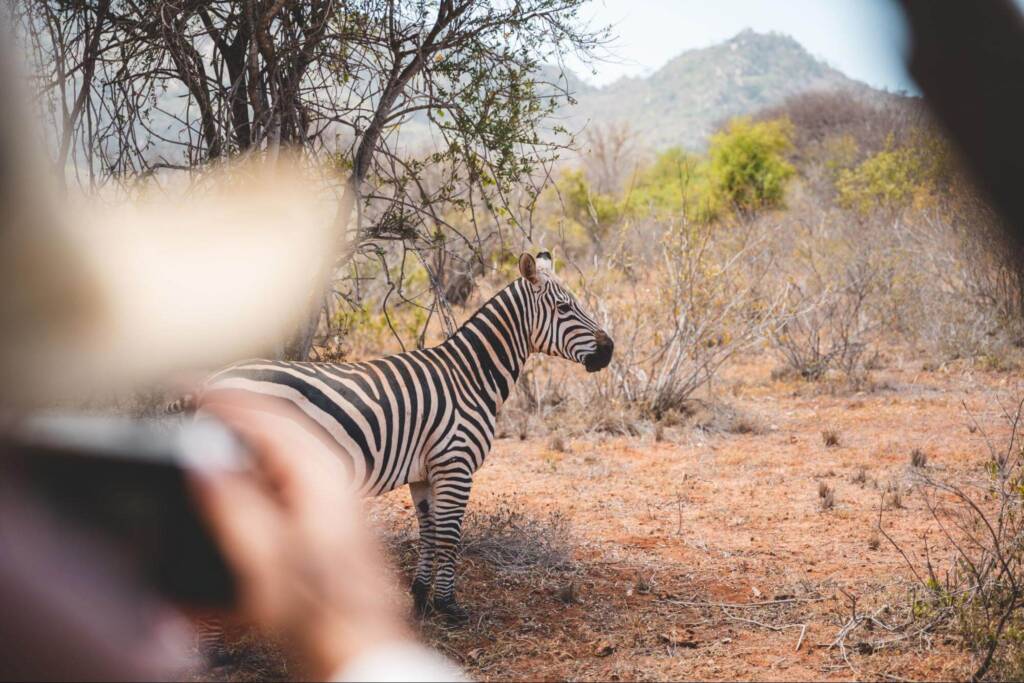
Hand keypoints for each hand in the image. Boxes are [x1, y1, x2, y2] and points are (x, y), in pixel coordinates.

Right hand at [190, 394, 407, 678]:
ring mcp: (333, 493)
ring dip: (248, 431)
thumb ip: (235, 506)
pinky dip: (260, 460)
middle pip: (278, 423)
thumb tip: (203, 459)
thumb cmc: (320, 612)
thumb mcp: (267, 561)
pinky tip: (241, 470)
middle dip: (236, 406)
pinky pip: (289, 469)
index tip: (185, 384)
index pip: (267, 416)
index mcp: (320, 474)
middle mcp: (332, 475)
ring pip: (285, 444)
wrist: (361, 646)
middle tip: (194, 397)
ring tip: (212, 422)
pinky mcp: (328, 513)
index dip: (223, 397)